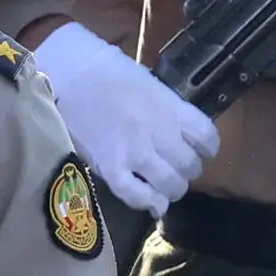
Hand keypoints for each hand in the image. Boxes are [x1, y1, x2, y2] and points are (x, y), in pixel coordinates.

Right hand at [30, 23, 216, 211]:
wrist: (68, 73)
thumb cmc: (105, 70)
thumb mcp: (148, 83)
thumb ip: (166, 108)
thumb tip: (174, 127)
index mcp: (170, 108)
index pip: (207, 138)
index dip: (206, 148)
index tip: (198, 150)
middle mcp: (158, 132)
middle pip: (190, 166)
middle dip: (186, 171)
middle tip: (174, 168)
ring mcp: (134, 152)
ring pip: (170, 185)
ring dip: (170, 189)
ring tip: (162, 186)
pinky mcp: (109, 167)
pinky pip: (135, 195)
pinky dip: (147, 203)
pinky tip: (152, 204)